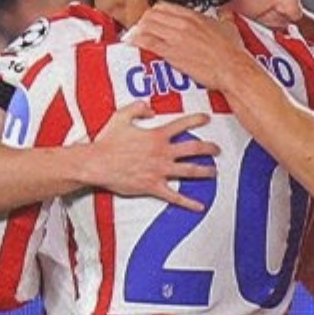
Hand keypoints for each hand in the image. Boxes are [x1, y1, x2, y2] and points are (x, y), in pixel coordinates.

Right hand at [83, 101, 219, 210]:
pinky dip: (189, 202)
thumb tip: (151, 108)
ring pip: (190, 170)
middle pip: (194, 149)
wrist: (95, 163)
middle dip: (210, 148)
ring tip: (214, 171)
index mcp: (157, 136)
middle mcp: (163, 152)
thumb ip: (138, 108)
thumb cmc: (106, 142)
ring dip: (206, 171)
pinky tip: (200, 206)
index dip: (197, 120)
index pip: (182, 124)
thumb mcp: (121, 116)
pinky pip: (175, 196)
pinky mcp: (153, 186)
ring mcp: (160, 170)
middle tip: (217, 149)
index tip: (207, 118)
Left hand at [130, 2, 245, 90]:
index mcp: (194, 16)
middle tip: (142, 28)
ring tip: (135, 35)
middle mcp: (182, 24)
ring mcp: (175, 38)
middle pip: (152, 14)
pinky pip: (147, 42)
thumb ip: (225, 16)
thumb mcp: (230, 27)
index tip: (153, 18)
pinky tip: (133, 43)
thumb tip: (226, 12)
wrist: (232, 69)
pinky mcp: (171, 53)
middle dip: (144, 21)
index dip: (155, 12)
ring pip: (146, 26)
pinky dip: (137, 41)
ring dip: (138, 30)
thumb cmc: (232, 52)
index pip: (165, 6)